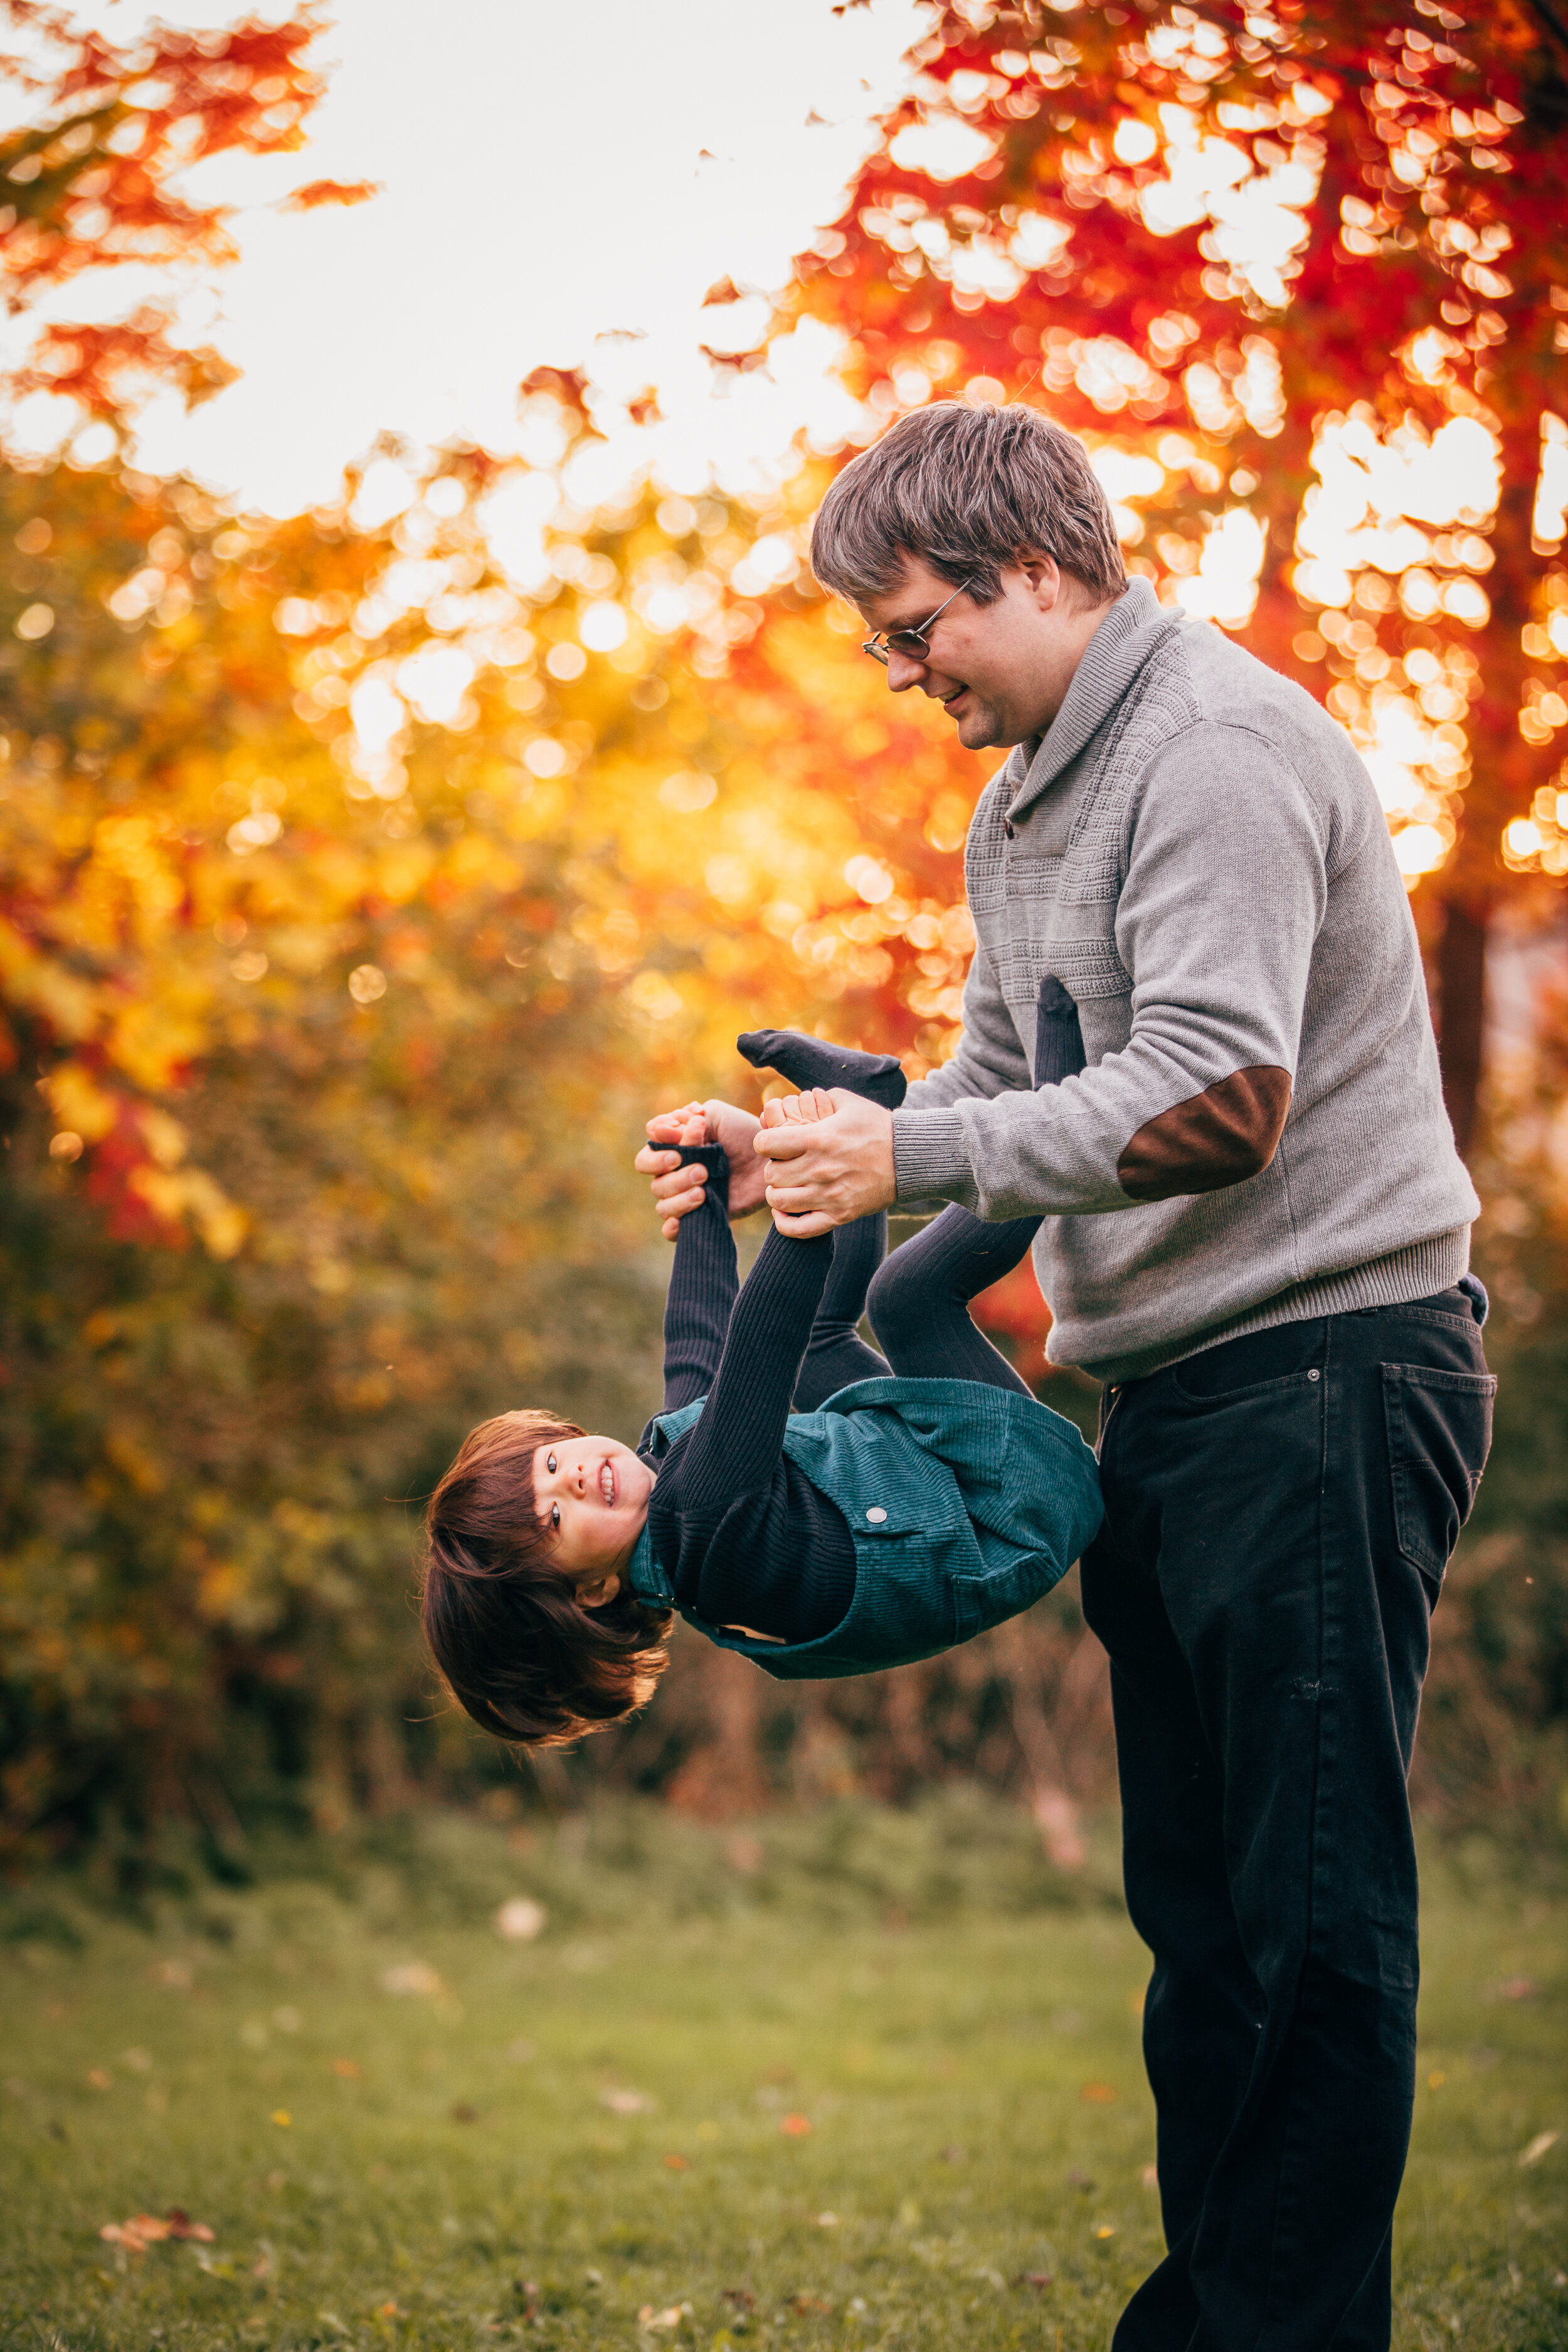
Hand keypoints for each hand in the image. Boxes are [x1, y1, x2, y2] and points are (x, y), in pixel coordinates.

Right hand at [633, 1098, 767, 1239]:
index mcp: (673, 1151)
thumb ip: (686, 1119)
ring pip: (663, 1206)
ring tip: (704, 1190)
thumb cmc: (743, 1134)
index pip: (647, 1156)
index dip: (659, 1153)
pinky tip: (682, 1222)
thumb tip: (655, 1131)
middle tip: (702, 1170)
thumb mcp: (715, 1116)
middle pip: (655, 1183)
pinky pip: (671, 1231)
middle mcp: (674, 1175)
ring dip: (680, 1198)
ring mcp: (686, 1197)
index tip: (681, 1141)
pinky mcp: (699, 1217)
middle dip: (674, 1176)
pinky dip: (673, 1228)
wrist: (771, 1160)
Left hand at [754, 1088, 896, 1236]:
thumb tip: (798, 1099)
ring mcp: (829, 1195)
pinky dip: (785, 1224)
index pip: (765, 1144)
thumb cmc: (878, 1127)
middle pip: (771, 1175)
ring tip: (785, 1187)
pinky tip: (786, 1212)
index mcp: (817, 1139)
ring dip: (777, 1195)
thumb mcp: (849, 1102)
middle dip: (772, 1169)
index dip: (764, 1143)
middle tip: (783, 1165)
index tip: (773, 1144)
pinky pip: (799, 1229)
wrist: (909, 1158)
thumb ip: (819, 1098)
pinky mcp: (840, 1215)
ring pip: (779, 1202)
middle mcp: (819, 1169)